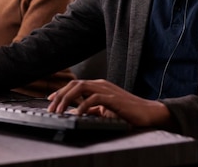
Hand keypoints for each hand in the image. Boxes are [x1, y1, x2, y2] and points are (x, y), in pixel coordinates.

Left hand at [47, 79, 171, 127]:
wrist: (147, 112)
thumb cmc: (128, 111)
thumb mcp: (106, 110)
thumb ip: (93, 109)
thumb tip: (78, 113)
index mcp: (98, 86)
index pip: (75, 84)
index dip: (60, 91)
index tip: (50, 100)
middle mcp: (100, 84)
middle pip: (74, 84)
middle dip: (59, 95)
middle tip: (51, 108)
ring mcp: (106, 89)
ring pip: (80, 87)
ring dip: (67, 98)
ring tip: (60, 110)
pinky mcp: (113, 98)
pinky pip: (94, 98)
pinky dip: (83, 105)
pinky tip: (78, 114)